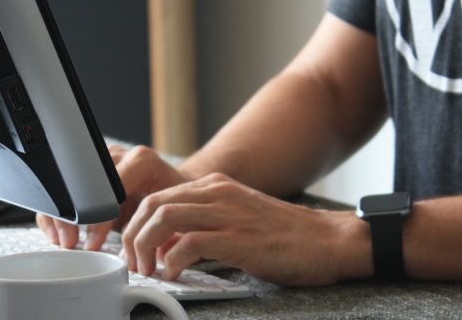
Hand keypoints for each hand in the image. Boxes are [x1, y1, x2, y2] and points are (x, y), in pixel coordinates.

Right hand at [36, 145, 189, 249]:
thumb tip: (137, 253)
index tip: (93, 242)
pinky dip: (59, 211)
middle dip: (72, 217)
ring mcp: (102, 160)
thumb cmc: (177, 204)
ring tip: (63, 240)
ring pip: (69, 183)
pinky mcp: (91, 170)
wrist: (176, 190)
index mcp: (142, 161)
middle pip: (82, 182)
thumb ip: (154, 227)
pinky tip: (59, 231)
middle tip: (70, 242)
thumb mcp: (171, 214)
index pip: (109, 188)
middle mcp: (120, 155)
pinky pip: (66, 188)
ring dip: (61, 214)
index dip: (97, 218)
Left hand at [120, 173, 373, 286]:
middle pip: (152, 203)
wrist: (330, 241)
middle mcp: (218, 193)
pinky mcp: (238, 238)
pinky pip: (188, 243)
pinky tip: (175, 274)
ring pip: (163, 217)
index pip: (157, 195)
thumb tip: (165, 247)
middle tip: (134, 263)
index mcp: (216, 187)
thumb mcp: (237, 221)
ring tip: (148, 269)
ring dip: (145, 247)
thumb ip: (202, 227)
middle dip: (132, 235)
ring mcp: (228, 213)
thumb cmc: (287, 238)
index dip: (136, 223)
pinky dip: (172, 261)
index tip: (132, 249)